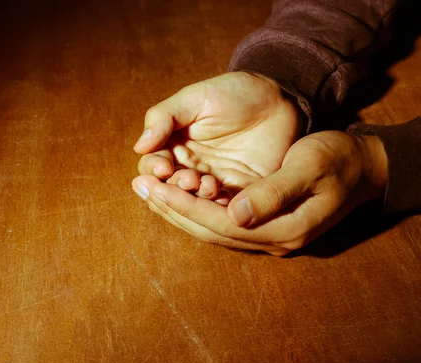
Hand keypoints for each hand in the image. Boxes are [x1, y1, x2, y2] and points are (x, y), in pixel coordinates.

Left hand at [132, 130, 387, 255]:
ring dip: (181, 212)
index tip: (153, 187)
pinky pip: (224, 224)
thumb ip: (274, 192)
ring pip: (214, 230)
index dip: (184, 206)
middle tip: (139, 187)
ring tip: (150, 191)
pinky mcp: (269, 227)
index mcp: (284, 228)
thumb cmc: (339, 159)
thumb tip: (235, 213)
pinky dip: (198, 211)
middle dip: (173, 210)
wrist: (365, 166)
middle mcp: (275, 240)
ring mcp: (272, 237)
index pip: (221, 223)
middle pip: (212, 232)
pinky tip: (178, 197)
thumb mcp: (310, 166)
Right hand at [134, 72, 301, 202]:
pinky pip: (222, 211)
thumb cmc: (236, 93)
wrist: (280, 101)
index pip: (151, 169)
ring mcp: (214, 185)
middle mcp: (190, 170)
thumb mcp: (197, 98)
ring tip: (207, 184)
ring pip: (193, 206)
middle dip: (174, 190)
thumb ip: (165, 117)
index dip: (153, 172)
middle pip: (168, 193)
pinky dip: (218, 209)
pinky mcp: (239, 196)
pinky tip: (222, 195)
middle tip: (189, 178)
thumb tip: (139, 146)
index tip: (163, 167)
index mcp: (174, 148)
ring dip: (194, 201)